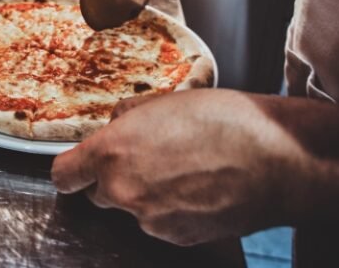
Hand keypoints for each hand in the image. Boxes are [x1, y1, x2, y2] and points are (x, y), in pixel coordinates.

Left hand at [51, 89, 304, 245]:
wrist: (275, 158)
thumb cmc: (221, 120)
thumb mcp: (163, 101)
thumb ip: (127, 118)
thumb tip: (115, 125)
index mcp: (111, 153)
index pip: (63, 176)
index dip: (71, 170)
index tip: (78, 166)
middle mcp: (123, 191)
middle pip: (99, 193)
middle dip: (114, 178)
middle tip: (148, 157)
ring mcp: (150, 220)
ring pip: (133, 208)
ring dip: (145, 194)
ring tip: (182, 169)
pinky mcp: (176, 237)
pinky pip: (160, 222)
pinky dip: (171, 209)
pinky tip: (197, 188)